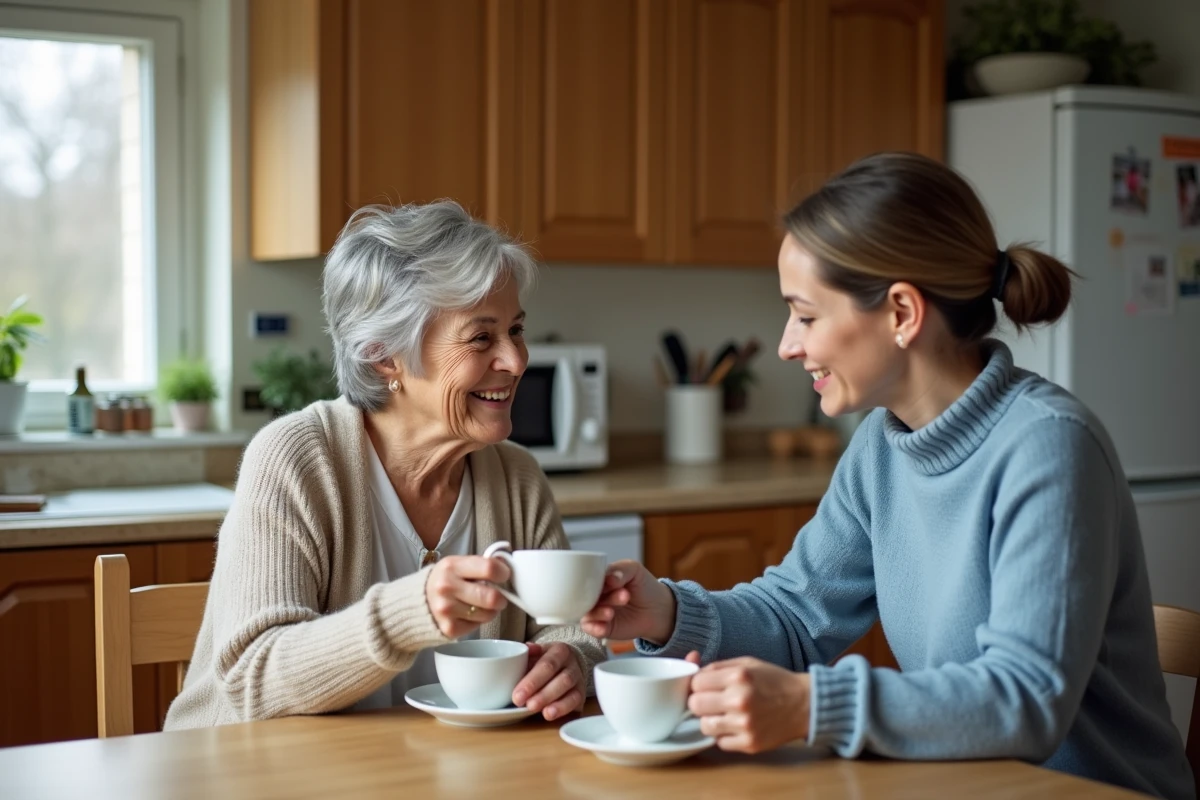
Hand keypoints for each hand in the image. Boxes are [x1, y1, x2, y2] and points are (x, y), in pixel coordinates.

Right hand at [424, 555, 509, 638]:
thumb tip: (506, 566)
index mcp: (451, 566)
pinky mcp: (449, 628)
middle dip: (501, 598)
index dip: (503, 573)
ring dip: (491, 611)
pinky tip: (469, 614)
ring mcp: (446, 609)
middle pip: (491, 597)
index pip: (489, 568)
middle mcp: (447, 587)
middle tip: (499, 597)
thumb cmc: (445, 581)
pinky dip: (478, 621)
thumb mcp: (457, 565)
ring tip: (482, 606)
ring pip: (487, 614)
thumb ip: (480, 564)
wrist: (415, 602)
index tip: (504, 576)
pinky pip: (477, 626)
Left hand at [512, 642, 584, 720]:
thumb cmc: (544, 660)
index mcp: (560, 651)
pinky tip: (552, 715)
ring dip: (557, 705)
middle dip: (544, 695)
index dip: (532, 681)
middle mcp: (572, 665)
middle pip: (562, 680)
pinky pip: (576, 703)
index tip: (518, 695)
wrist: (565, 664)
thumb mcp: (536, 653)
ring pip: (572, 693)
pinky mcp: (581, 695)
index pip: (547, 665)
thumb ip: (528, 653)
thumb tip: (527, 648)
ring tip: (544, 713)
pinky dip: (564, 710)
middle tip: (528, 706)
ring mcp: (579, 681)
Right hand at [580, 560, 675, 643]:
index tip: (610, 582)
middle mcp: (595, 596)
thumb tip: (609, 579)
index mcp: (598, 579)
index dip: (593, 581)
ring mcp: (598, 612)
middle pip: (587, 597)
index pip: (587, 579)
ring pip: (588, 613)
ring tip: (611, 612)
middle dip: (602, 597)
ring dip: (598, 613)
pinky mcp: (603, 628)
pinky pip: (591, 629)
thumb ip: (621, 569)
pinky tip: (603, 627)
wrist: (658, 609)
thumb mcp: (634, 570)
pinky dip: (594, 629)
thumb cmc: (644, 586)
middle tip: (623, 595)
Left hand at [688, 657, 810, 753]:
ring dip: (711, 721)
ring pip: (705, 726)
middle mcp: (739, 700)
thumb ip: (716, 666)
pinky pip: (720, 743)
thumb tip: (690, 664)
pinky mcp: (750, 744)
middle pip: (695, 705)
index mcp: (738, 677)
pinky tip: (736, 726)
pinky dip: (725, 735)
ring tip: (724, 714)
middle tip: (712, 701)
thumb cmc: (774, 681)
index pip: (696, 683)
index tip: (706, 687)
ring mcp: (744, 725)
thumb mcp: (747, 664)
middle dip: (700, 702)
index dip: (699, 685)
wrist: (805, 704)